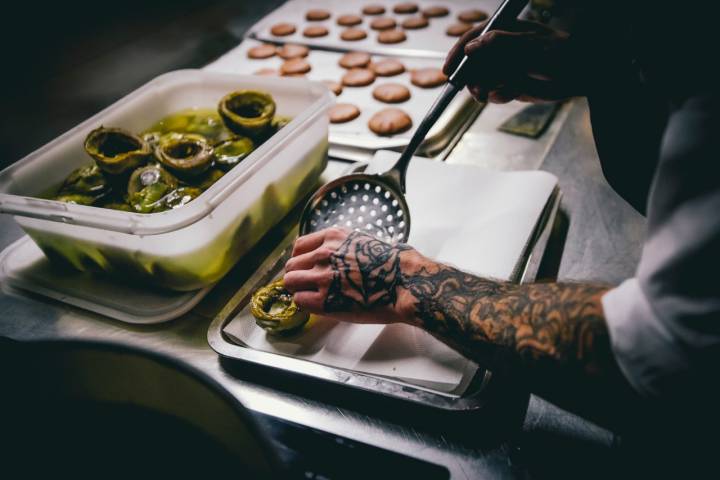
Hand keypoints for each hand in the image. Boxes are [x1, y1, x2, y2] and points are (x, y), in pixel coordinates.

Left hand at [283, 228, 420, 323]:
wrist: (404, 282)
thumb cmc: (393, 264)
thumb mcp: (365, 240)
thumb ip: (344, 244)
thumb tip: (336, 252)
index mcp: (334, 237)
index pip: (299, 246)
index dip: (300, 260)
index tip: (304, 268)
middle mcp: (324, 253)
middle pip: (291, 265)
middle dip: (297, 276)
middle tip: (305, 285)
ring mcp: (323, 276)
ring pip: (290, 282)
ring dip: (298, 290)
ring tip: (310, 296)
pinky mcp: (325, 299)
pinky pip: (299, 301)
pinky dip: (305, 304)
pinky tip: (317, 305)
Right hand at [443, 20, 582, 103]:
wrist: (581, 76)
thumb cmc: (561, 54)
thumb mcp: (531, 46)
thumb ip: (501, 44)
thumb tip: (473, 47)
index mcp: (504, 30)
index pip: (473, 38)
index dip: (458, 53)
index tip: (449, 71)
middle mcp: (501, 48)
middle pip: (473, 63)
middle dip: (472, 78)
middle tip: (477, 92)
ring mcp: (504, 66)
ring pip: (481, 80)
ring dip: (485, 89)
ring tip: (495, 94)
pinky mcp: (510, 83)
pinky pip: (494, 92)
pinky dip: (499, 96)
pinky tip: (511, 94)